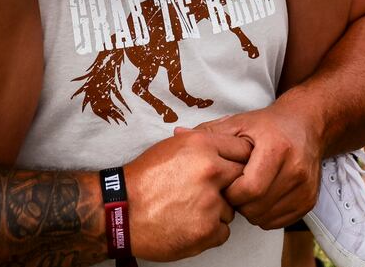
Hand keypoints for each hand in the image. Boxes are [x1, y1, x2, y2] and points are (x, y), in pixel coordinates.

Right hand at [126, 129, 249, 260]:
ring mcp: (210, 203)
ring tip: (191, 208)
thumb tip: (227, 132)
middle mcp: (210, 172)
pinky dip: (210, 231)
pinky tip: (190, 224)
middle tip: (212, 191)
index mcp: (202, 146)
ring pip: (232, 208)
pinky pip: (223, 231)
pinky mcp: (207, 231)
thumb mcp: (173, 146)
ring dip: (218, 210)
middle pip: (242, 178)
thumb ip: (204, 140)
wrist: (120, 211)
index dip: (239, 160)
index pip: (243, 150)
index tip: (233, 168)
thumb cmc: (144, 179)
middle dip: (231, 186)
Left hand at [189, 102, 323, 229]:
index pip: (248, 189)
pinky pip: (280, 221)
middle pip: (258, 206)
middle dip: (239, 204)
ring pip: (268, 216)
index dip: (231, 192)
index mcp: (276, 148)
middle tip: (235, 190)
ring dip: (252, 210)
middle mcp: (296, 167)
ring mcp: (306, 185)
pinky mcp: (311, 199)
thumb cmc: (268, 126)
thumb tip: (177, 134)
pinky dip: (266, 215)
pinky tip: (262, 197)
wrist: (305, 125)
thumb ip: (209, 132)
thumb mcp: (238, 124)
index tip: (226, 183)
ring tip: (248, 191)